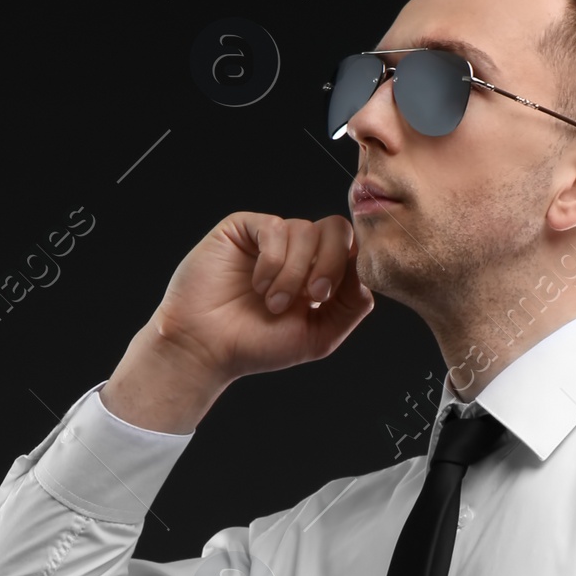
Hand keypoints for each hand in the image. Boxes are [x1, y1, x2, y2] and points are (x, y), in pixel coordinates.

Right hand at [103, 210, 373, 430]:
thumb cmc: (256, 346)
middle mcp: (299, 253)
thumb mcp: (318, 336)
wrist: (207, 347)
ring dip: (294, 273)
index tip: (332, 296)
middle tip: (314, 295)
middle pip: (337, 230)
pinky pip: (275, 228)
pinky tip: (259, 285)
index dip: (352, 265)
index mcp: (319, 274)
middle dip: (331, 263)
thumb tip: (368, 275)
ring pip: (306, 232)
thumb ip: (350, 307)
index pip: (352, 250)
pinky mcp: (245, 228)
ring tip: (273, 302)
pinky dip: (273, 261)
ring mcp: (272, 239)